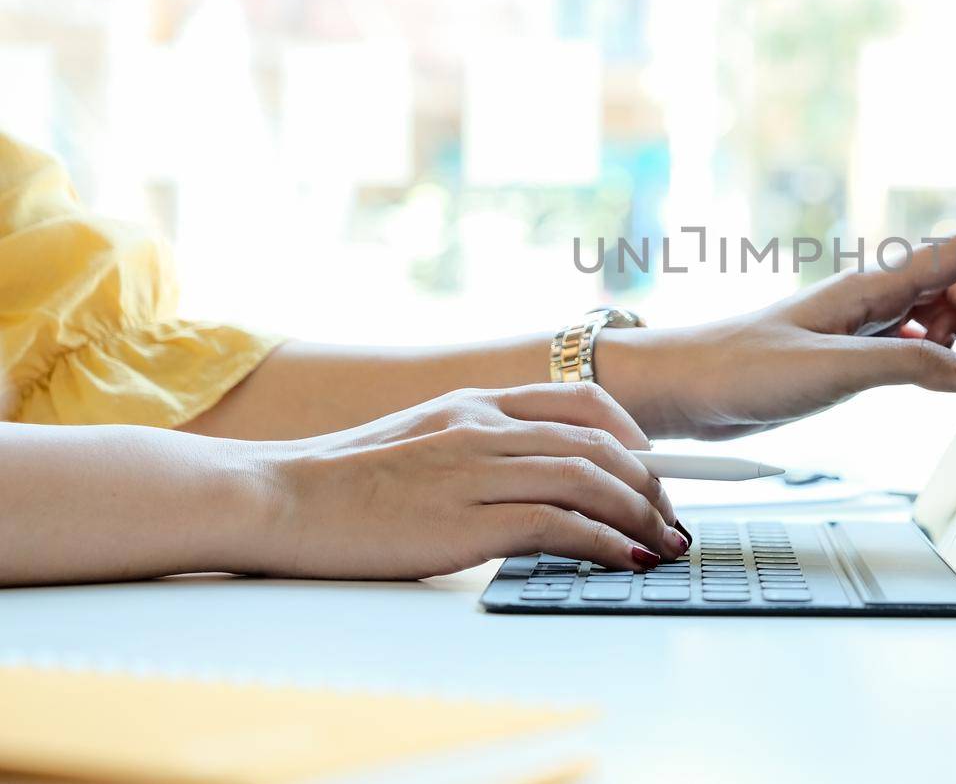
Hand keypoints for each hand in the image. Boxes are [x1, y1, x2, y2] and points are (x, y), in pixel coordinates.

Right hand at [252, 383, 689, 578]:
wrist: (278, 498)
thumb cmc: (342, 481)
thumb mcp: (420, 441)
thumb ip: (475, 445)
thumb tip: (531, 475)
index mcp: (475, 403)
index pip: (582, 400)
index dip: (634, 434)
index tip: (659, 469)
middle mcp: (484, 425)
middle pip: (601, 443)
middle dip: (652, 483)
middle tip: (672, 519)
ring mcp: (477, 468)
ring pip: (591, 480)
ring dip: (641, 516)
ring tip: (665, 544)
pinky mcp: (467, 519)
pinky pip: (560, 525)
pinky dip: (605, 542)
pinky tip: (625, 559)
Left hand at [602, 206, 955, 439]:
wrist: (682, 389)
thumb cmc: (739, 370)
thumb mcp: (829, 371)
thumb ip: (906, 366)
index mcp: (867, 289)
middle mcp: (870, 301)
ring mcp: (861, 328)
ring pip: (940, 316)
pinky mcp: (848, 358)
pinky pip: (916, 346)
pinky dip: (942, 358)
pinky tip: (944, 378)